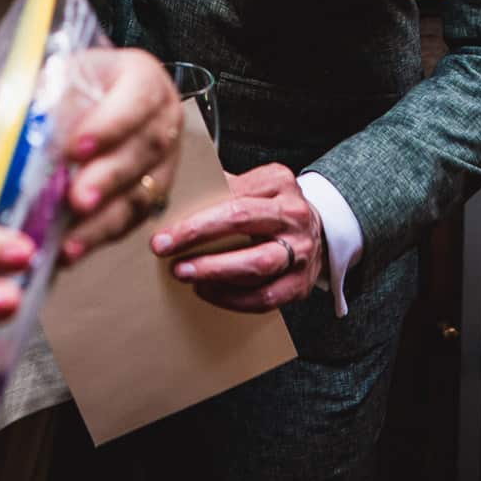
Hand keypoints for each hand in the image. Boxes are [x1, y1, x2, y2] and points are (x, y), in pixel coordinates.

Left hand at [59, 49, 185, 263]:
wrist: (74, 108)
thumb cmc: (60, 90)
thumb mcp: (51, 80)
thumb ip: (39, 99)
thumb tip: (12, 126)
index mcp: (140, 77)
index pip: (137, 97)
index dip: (110, 124)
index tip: (77, 148)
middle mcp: (161, 117)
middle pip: (143, 150)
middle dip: (107, 178)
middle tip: (77, 200)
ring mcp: (163, 158)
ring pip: (141, 192)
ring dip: (103, 219)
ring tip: (70, 240)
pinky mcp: (152, 193)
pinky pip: (132, 220)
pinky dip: (100, 235)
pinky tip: (72, 247)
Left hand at [148, 163, 325, 312]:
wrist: (317, 231)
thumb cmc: (270, 208)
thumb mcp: (252, 186)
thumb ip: (219, 190)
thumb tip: (172, 202)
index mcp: (278, 182)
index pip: (231, 195)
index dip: (195, 216)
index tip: (163, 231)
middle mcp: (294, 213)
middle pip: (243, 222)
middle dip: (198, 236)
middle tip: (165, 250)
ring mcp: (302, 250)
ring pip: (257, 263)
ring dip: (214, 270)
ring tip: (184, 273)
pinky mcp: (301, 283)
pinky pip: (265, 297)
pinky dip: (232, 298)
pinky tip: (207, 291)